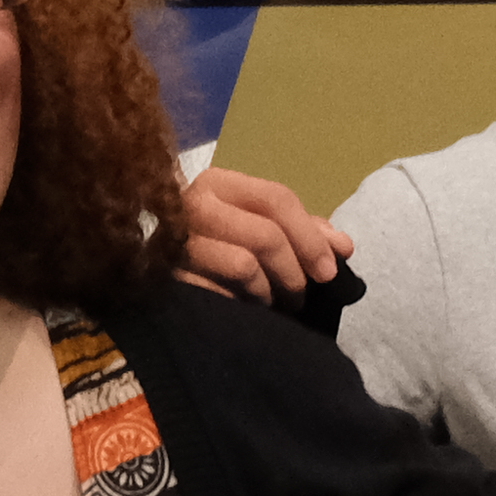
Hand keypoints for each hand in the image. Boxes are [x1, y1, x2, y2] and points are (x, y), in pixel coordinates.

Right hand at [174, 163, 345, 301]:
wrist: (152, 289)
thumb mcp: (261, 230)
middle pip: (266, 233)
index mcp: (217, 184)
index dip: (311, 236)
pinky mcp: (168, 280)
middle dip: (295, 270)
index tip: (330, 270)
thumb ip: (303, 232)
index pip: (276, 198)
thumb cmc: (217, 252)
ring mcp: (175, 244)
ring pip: (246, 264)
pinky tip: (247, 311)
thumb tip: (343, 247)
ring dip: (270, 290)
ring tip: (274, 303)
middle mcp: (191, 205)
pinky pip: (221, 293)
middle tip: (301, 295)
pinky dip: (244, 305)